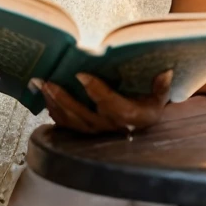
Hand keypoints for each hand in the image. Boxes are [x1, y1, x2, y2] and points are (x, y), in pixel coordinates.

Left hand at [35, 70, 172, 134]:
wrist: (142, 123)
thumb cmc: (148, 104)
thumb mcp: (160, 97)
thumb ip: (161, 86)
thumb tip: (165, 72)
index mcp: (130, 116)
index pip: (111, 105)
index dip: (95, 91)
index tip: (80, 74)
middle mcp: (111, 127)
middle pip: (83, 115)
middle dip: (63, 98)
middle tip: (48, 81)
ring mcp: (96, 132)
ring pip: (71, 122)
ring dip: (54, 103)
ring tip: (41, 85)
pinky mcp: (86, 132)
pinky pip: (67, 125)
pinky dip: (54, 112)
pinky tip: (45, 97)